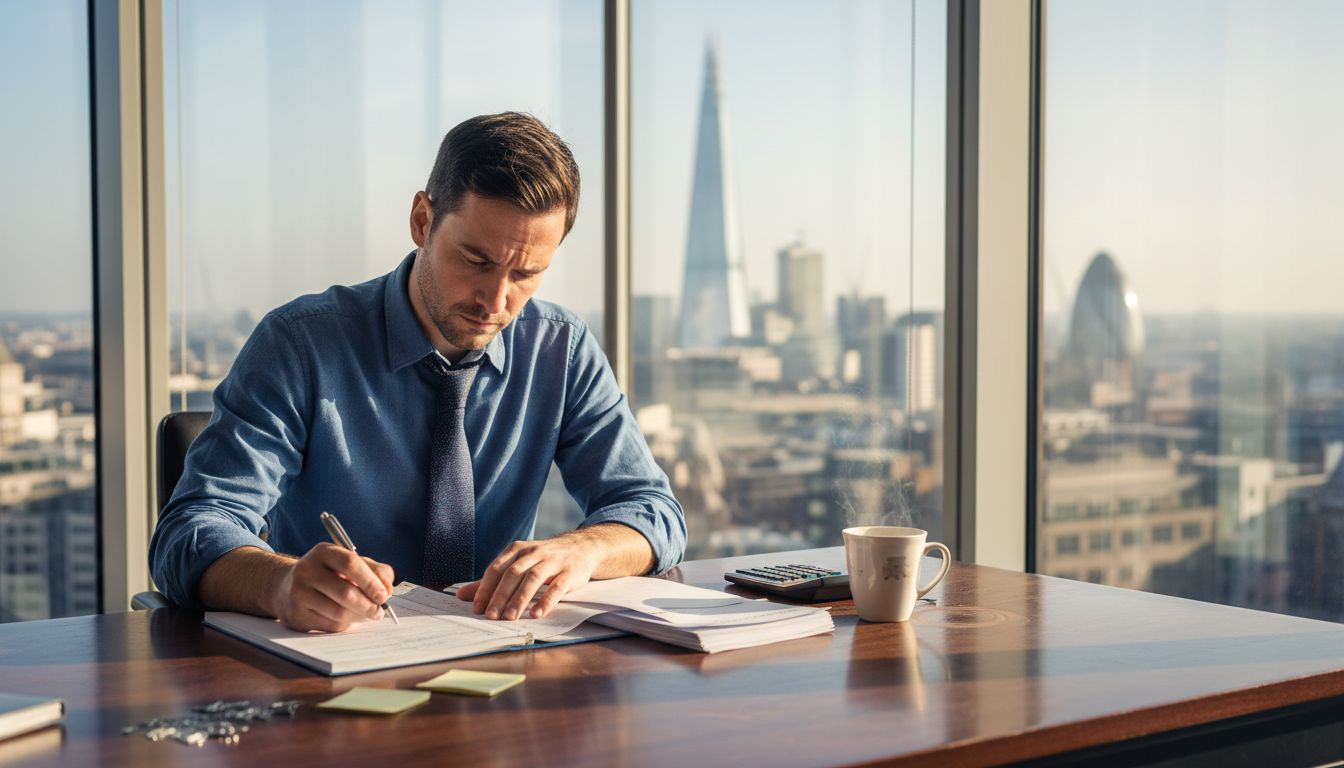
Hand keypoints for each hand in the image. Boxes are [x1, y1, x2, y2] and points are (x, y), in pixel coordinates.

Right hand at [270, 543, 394, 631]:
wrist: (286, 587)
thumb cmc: (329, 574)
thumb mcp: (350, 563)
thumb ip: (375, 570)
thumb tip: (388, 589)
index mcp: (323, 552)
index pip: (350, 563)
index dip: (371, 581)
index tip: (384, 595)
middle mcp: (306, 570)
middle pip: (345, 592)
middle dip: (369, 605)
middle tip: (380, 611)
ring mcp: (298, 593)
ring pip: (339, 612)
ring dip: (360, 617)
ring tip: (368, 614)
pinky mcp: (295, 615)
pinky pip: (330, 625)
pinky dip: (346, 624)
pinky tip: (348, 618)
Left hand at [457, 534, 599, 620]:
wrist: (581, 548)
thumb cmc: (544, 560)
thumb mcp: (518, 564)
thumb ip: (492, 581)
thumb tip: (462, 595)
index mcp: (517, 550)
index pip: (496, 568)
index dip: (485, 588)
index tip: (476, 608)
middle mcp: (534, 552)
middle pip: (513, 574)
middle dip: (500, 596)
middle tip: (491, 616)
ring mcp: (553, 561)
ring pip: (533, 578)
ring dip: (520, 599)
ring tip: (510, 618)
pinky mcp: (570, 572)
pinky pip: (557, 587)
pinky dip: (546, 601)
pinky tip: (536, 614)